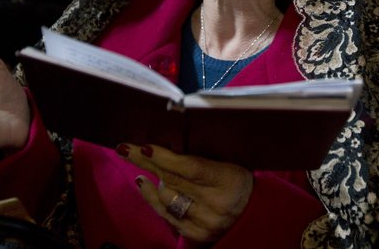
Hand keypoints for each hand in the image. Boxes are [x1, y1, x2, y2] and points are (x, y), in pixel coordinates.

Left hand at [118, 144, 252, 243]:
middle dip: (146, 162)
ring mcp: (204, 222)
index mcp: (228, 180)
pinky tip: (143, 184)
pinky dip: (151, 197)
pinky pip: (165, 214)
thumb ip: (201, 155)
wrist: (253, 214)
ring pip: (165, 198)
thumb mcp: (228, 162)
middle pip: (172, 180)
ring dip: (153, 179)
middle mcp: (216, 205)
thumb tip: (167, 142)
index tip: (145, 146)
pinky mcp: (195, 235)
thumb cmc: (237, 180)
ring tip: (147, 165)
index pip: (191, 168)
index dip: (165, 157)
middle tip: (126, 148)